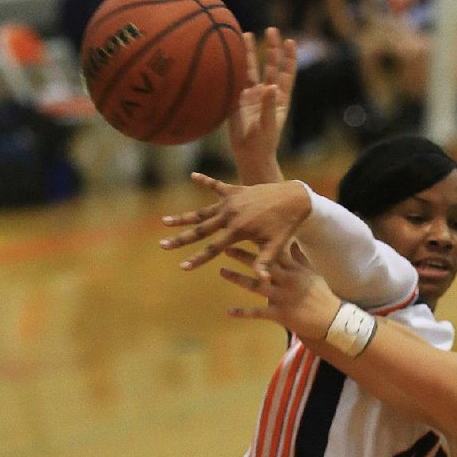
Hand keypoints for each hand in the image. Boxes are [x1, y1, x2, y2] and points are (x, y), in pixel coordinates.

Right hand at [160, 177, 310, 272]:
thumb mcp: (276, 246)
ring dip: (183, 217)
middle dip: (181, 239)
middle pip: (200, 230)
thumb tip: (261, 280)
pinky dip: (205, 181)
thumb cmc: (286, 226)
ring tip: (165, 221)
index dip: (197, 258)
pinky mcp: (234, 190)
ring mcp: (230, 201)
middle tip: (163, 246)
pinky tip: (192, 176)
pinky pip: (216, 185)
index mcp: (238, 230)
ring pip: (202, 211)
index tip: (182, 266)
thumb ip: (265, 262)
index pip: (213, 248)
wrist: (293, 198)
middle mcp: (230, 215)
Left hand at [221, 245, 339, 344]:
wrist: (333, 320)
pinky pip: (257, 313)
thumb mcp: (313, 274)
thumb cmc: (323, 296)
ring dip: (237, 278)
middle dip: (243, 256)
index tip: (246, 230)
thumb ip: (300, 259)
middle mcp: (286, 281)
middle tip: (226, 247)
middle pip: (261, 265)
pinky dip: (242, 312)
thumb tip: (293, 243)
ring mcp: (282, 297)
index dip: (259, 241)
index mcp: (294, 270)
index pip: (274, 251)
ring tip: (222, 271)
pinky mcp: (279, 314)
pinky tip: (228, 311)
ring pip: (255, 286)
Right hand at [228, 28, 296, 181]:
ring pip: (252, 70)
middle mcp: (267, 94)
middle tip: (271, 30)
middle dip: (271, 49)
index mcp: (280, 99)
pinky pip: (236, 79)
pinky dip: (234, 67)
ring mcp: (252, 96)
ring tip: (247, 34)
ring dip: (250, 53)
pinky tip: (229, 53)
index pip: (287, 74)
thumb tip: (271, 85)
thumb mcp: (268, 124)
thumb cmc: (263, 143)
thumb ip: (269, 105)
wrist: (249, 155)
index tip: (290, 41)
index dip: (289, 58)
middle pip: (270, 66)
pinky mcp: (238, 100)